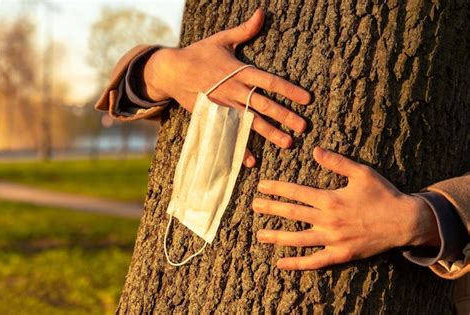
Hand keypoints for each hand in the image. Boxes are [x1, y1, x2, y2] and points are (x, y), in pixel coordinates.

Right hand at [143, 9, 310, 166]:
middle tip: (304, 127)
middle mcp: (235, 90)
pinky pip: (229, 133)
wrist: (172, 71)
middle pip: (265, 105)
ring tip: (288, 143)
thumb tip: (263, 11)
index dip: (290, 90)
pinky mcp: (214, 116)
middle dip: (285, 116)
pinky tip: (252, 160)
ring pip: (251, 122)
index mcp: (240, 71)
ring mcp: (224, 106)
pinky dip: (239, 147)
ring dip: (270, 133)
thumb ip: (245, 30)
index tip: (307, 99)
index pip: (270, 82)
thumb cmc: (199, 53)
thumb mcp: (222, 39)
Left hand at [252, 147, 440, 269]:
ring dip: (277, 237)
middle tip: (253, 206)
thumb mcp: (362, 173)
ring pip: (298, 239)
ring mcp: (333, 239)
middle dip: (270, 209)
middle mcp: (328, 220)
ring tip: (259, 235)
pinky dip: (297, 263)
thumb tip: (315, 150)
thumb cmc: (383, 195)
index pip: (296, 193)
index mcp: (330, 199)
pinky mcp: (341, 254)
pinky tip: (280, 263)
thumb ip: (337, 162)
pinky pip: (315, 261)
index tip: (261, 186)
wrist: (405, 222)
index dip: (276, 188)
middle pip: (292, 214)